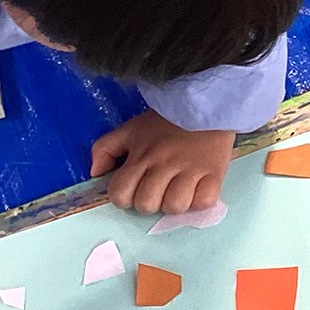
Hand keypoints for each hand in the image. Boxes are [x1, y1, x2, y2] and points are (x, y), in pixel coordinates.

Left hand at [91, 111, 233, 213]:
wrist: (206, 102)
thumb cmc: (167, 120)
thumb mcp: (131, 129)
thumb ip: (105, 148)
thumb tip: (95, 172)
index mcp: (141, 156)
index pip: (120, 194)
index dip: (125, 197)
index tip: (136, 188)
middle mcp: (163, 165)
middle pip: (147, 205)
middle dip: (150, 202)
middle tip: (159, 189)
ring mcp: (190, 170)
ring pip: (175, 207)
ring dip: (175, 203)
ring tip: (180, 189)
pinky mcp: (215, 172)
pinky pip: (203, 202)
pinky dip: (200, 200)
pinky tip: (198, 188)